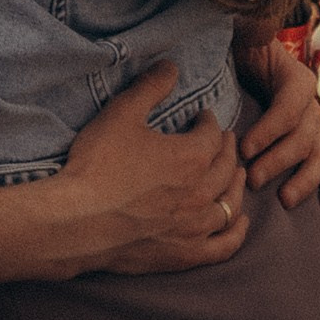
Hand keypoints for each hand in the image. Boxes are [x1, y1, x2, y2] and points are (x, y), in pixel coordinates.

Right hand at [51, 64, 249, 275]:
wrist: (80, 220)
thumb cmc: (99, 165)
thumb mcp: (121, 115)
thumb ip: (150, 88)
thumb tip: (171, 65)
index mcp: (192, 157)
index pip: (211, 134)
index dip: (208, 121)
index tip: (202, 116)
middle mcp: (202, 192)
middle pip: (226, 167)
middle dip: (226, 149)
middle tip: (223, 140)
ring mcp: (196, 226)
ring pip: (230, 204)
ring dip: (236, 185)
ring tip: (236, 175)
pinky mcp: (186, 253)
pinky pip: (224, 245)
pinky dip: (236, 233)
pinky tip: (239, 223)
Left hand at [235, 38, 319, 214]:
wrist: (245, 56)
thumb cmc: (239, 49)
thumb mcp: (243, 35)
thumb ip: (253, 29)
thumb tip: (257, 24)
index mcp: (297, 79)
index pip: (289, 108)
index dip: (268, 130)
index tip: (243, 148)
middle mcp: (311, 105)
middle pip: (303, 138)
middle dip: (278, 161)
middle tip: (253, 179)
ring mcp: (314, 128)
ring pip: (317, 157)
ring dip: (303, 180)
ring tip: (285, 200)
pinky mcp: (311, 145)